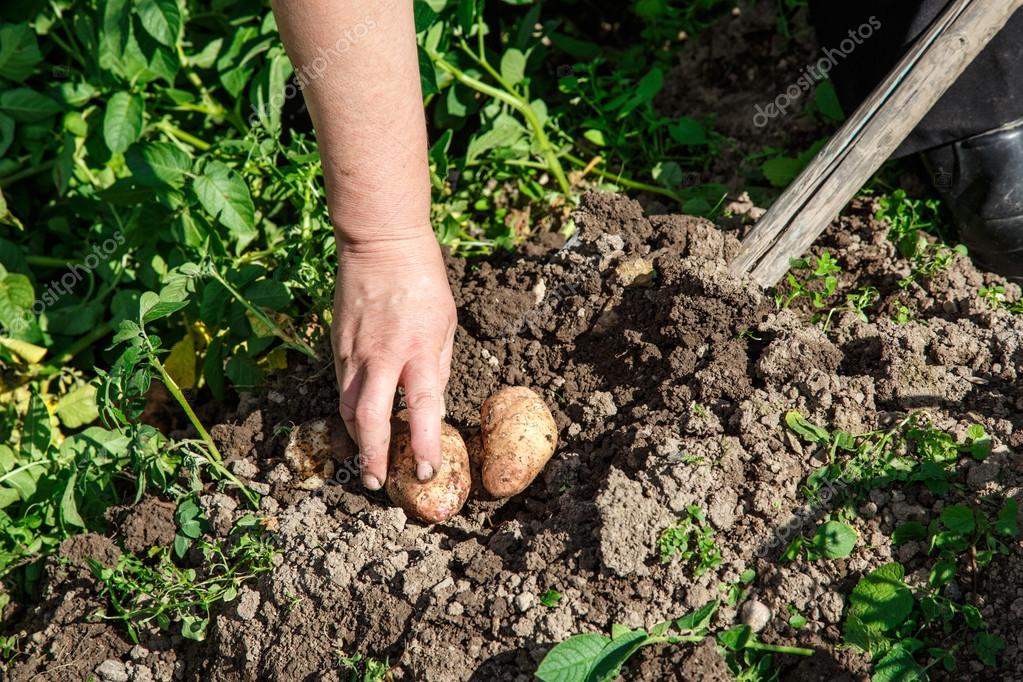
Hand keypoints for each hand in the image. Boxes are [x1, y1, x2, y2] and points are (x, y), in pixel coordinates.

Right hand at [332, 232, 456, 490]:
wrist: (380, 244)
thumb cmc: (423, 281)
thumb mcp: (446, 323)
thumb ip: (438, 367)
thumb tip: (431, 407)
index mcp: (419, 349)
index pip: (422, 408)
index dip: (424, 445)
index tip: (425, 472)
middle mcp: (383, 356)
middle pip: (370, 419)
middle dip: (374, 456)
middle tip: (377, 483)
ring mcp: (354, 352)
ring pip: (347, 407)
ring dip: (357, 440)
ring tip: (367, 464)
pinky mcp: (336, 346)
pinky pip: (341, 388)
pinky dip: (348, 412)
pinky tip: (357, 426)